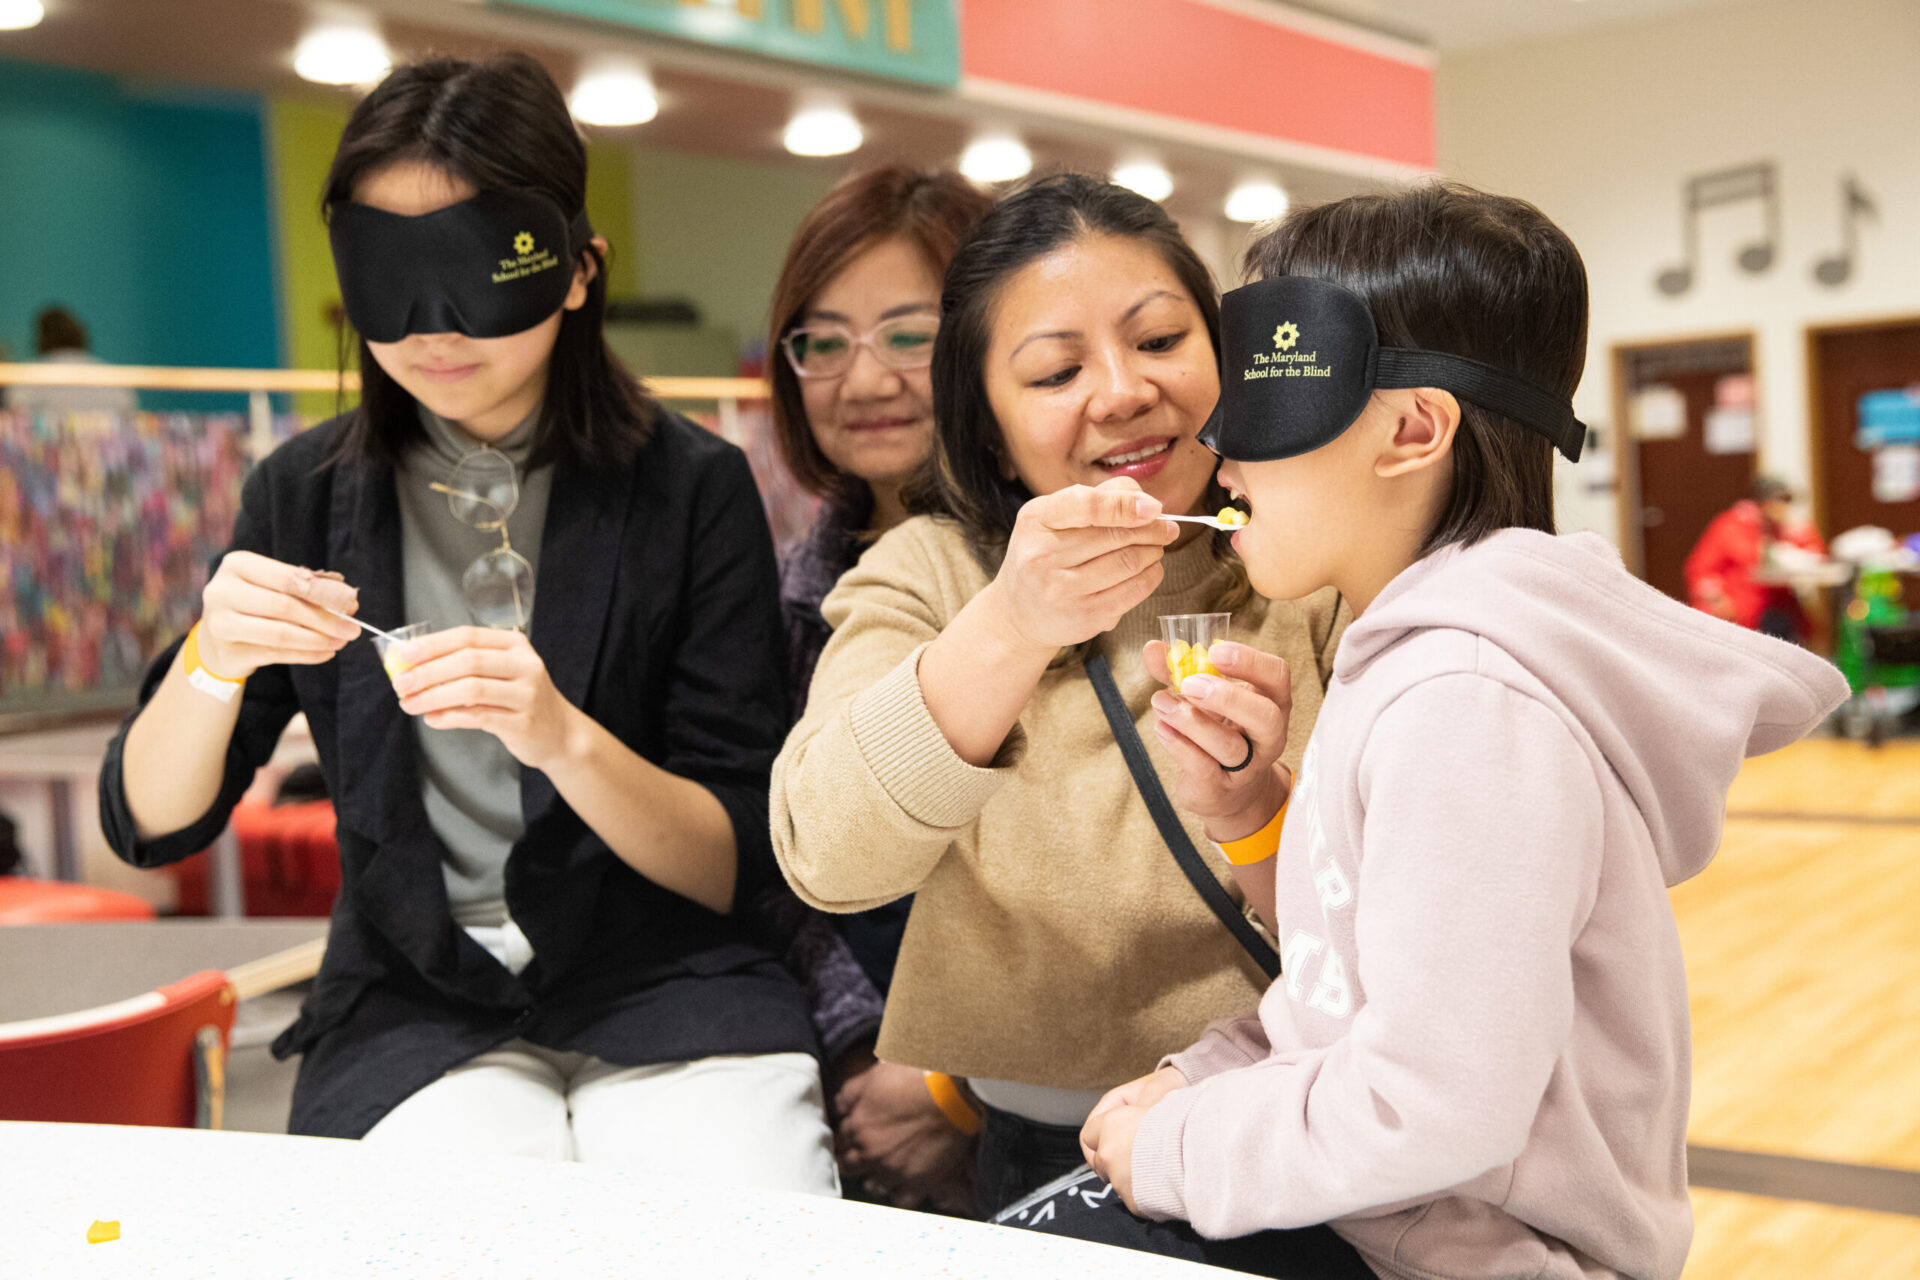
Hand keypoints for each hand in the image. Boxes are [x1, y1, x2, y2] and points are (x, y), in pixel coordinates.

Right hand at [197, 551, 360, 677]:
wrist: (218, 637)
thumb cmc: (255, 604)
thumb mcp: (274, 588)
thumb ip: (307, 590)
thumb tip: (348, 602)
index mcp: (237, 565)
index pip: (288, 578)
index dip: (323, 592)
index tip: (352, 602)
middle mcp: (222, 591)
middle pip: (284, 606)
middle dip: (325, 619)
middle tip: (352, 628)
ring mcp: (220, 624)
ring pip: (280, 634)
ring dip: (318, 640)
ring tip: (341, 642)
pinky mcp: (227, 652)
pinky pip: (276, 655)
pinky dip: (307, 655)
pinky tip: (326, 653)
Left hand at [391, 626, 579, 769]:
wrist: (559, 732)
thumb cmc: (519, 698)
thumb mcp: (501, 672)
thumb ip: (464, 666)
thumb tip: (413, 667)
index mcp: (515, 645)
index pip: (468, 637)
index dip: (432, 644)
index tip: (403, 654)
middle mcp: (524, 665)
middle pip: (468, 661)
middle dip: (427, 671)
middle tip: (401, 682)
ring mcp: (526, 694)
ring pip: (471, 689)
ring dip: (433, 696)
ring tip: (409, 704)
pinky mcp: (522, 722)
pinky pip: (477, 717)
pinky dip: (449, 717)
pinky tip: (432, 719)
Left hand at [832, 1054, 976, 1212]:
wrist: (954, 1093)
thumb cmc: (916, 1079)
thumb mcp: (874, 1076)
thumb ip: (849, 1094)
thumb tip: (837, 1107)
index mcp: (858, 1126)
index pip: (840, 1140)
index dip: (846, 1137)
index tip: (854, 1136)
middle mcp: (870, 1152)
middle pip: (849, 1166)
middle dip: (855, 1159)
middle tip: (867, 1152)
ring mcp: (893, 1170)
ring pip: (871, 1186)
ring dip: (875, 1177)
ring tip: (886, 1166)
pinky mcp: (917, 1183)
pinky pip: (900, 1201)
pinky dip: (899, 1194)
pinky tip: (903, 1183)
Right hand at [981, 479, 1177, 654]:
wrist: (1019, 614)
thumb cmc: (1044, 556)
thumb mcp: (1052, 518)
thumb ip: (1097, 498)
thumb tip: (1146, 500)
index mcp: (1036, 521)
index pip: (1086, 505)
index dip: (1126, 504)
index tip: (1153, 508)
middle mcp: (1043, 556)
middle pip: (1115, 535)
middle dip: (1151, 528)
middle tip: (1166, 527)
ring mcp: (1063, 590)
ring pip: (1129, 562)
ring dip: (1153, 550)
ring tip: (1156, 546)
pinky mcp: (1085, 616)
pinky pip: (1134, 590)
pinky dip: (1151, 575)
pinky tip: (1150, 568)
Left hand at [1080, 1067, 1184, 1212]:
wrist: (1205, 1150)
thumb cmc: (1184, 1115)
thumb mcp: (1157, 1091)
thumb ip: (1135, 1101)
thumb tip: (1132, 1109)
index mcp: (1110, 1126)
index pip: (1089, 1132)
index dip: (1101, 1130)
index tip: (1112, 1130)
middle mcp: (1109, 1155)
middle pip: (1099, 1158)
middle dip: (1113, 1153)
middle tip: (1136, 1146)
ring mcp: (1121, 1182)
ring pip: (1117, 1178)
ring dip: (1129, 1171)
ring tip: (1156, 1162)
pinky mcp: (1136, 1203)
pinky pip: (1135, 1195)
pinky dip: (1144, 1189)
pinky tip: (1163, 1178)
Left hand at [1145, 639, 1292, 841]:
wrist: (1222, 788)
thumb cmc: (1218, 730)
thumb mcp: (1204, 697)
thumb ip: (1180, 671)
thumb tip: (1152, 649)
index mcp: (1271, 701)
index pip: (1276, 676)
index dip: (1250, 661)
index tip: (1214, 651)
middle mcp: (1267, 735)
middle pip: (1265, 716)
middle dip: (1227, 697)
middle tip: (1189, 684)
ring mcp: (1247, 766)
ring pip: (1229, 746)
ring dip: (1191, 721)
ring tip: (1161, 702)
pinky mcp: (1220, 788)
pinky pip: (1203, 768)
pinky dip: (1179, 745)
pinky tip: (1162, 727)